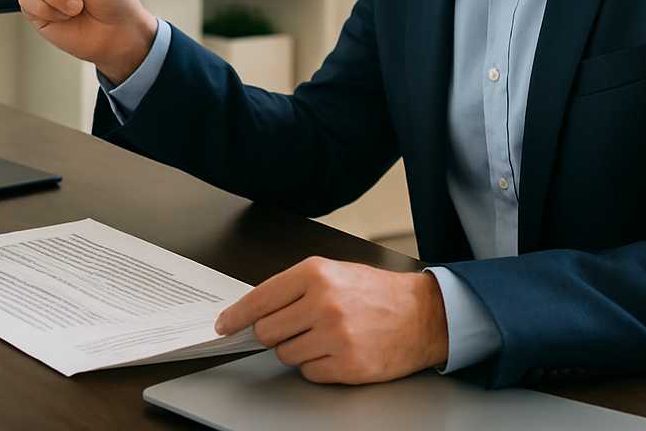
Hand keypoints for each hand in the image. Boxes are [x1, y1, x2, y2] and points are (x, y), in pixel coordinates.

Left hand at [214, 258, 447, 383]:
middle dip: (273, 333)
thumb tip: (256, 309)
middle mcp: (322, 303)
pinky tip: (336, 351)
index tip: (224, 326)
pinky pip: (309, 373)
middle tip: (294, 327)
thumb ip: (295, 287)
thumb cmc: (375, 292)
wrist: (422, 314)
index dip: (237, 315)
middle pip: (267, 330)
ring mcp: (334, 336)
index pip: (260, 298)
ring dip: (297, 349)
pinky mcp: (347, 365)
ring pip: (286, 354)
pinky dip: (316, 366)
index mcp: (315, 273)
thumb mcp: (333, 272)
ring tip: (324, 336)